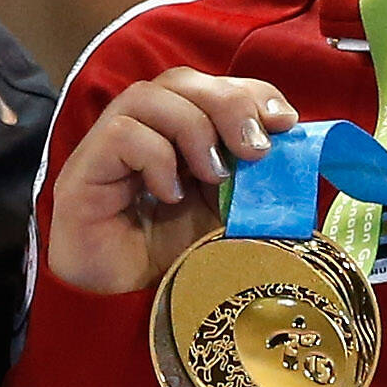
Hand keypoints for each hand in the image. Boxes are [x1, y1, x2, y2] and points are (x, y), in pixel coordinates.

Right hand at [42, 70, 297, 297]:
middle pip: (183, 80)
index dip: (251, 93)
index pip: (214, 85)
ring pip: (149, 96)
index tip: (284, 123)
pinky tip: (169, 195)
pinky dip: (156, 158)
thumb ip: (257, 186)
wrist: (122, 306)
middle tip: (255, 149)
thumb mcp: (230, 218)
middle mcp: (145, 130)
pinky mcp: (85, 168)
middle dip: (229, 104)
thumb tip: (301, 158)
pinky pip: (122, 134)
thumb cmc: (174, 260)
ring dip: (194, 129)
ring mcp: (111, 146)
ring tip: (214, 176)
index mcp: (182, 134)